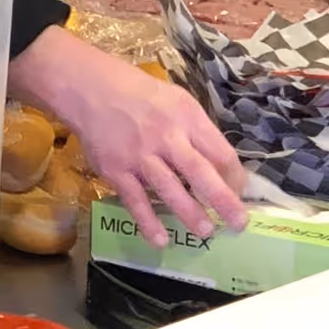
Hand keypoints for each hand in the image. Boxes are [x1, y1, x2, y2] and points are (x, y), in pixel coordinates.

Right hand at [7, 25, 246, 247]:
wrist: (90, 89)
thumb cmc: (139, 94)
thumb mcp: (176, 100)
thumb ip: (196, 130)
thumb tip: (220, 167)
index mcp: (186, 117)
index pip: (220, 152)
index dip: (234, 177)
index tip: (238, 192)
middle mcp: (166, 136)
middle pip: (200, 173)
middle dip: (223, 202)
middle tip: (238, 224)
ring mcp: (140, 155)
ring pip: (170, 190)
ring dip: (190, 214)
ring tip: (205, 232)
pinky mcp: (116, 170)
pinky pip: (136, 201)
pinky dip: (149, 222)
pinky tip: (161, 240)